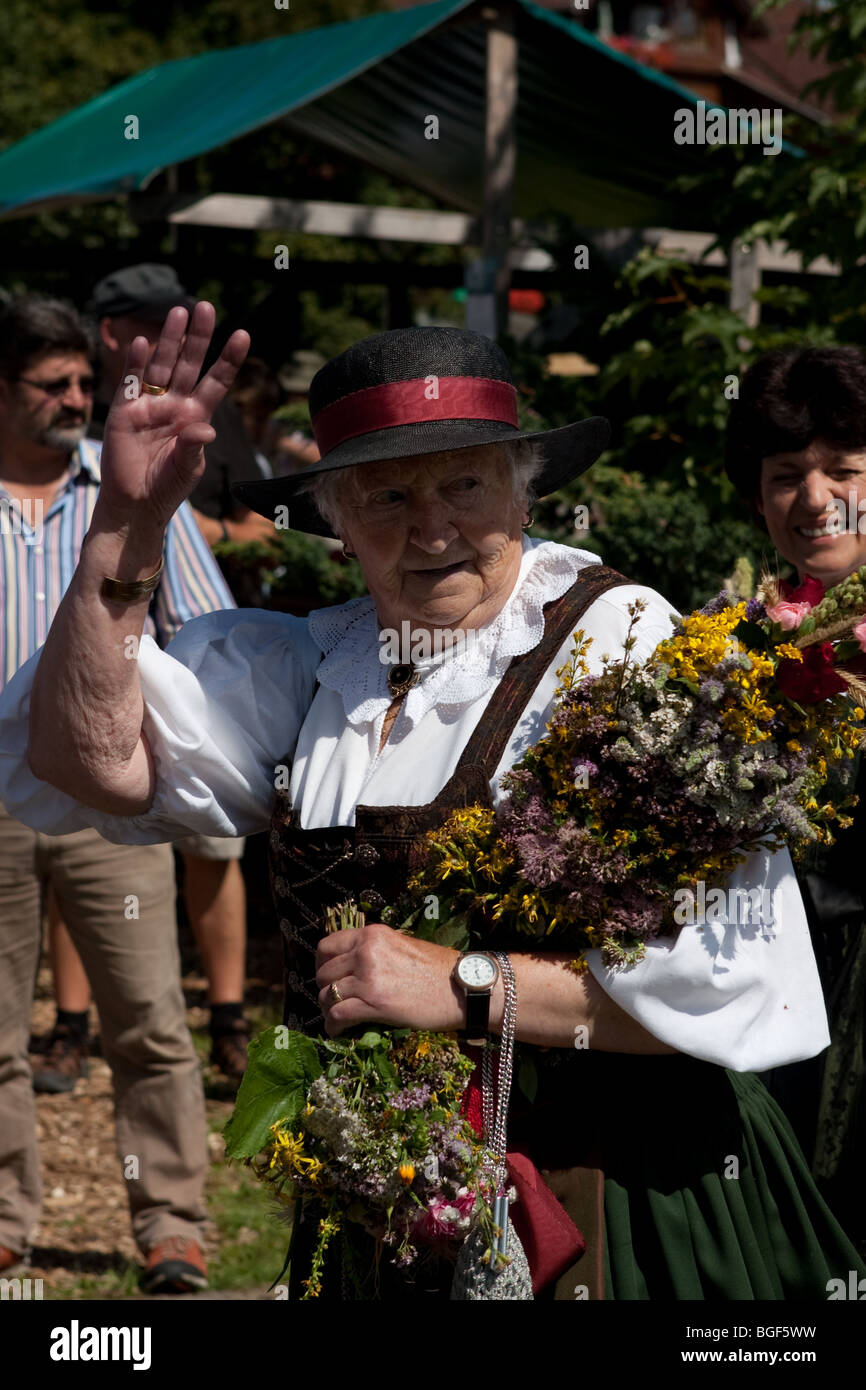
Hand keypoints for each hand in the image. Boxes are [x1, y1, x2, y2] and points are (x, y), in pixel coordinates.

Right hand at [96, 302, 249, 531]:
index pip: (217, 381)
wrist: (135, 504)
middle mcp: (175, 405)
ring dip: (170, 340)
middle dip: (198, 337)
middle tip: (206, 307)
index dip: (229, 359)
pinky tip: (141, 342)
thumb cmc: (166, 488)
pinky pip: (131, 382)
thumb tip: (205, 428)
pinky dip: (135, 363)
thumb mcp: (187, 468)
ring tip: (179, 313)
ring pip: (162, 365)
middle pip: (190, 364)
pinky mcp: (125, 411)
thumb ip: (195, 446)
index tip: (243, 335)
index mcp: (197, 417)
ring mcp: (150, 405)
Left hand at [316, 923, 463, 1036]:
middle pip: (323, 972)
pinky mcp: (374, 1003)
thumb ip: (375, 951)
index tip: (327, 976)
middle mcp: (366, 951)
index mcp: (372, 934)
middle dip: (324, 988)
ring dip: (328, 1009)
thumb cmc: (439, 968)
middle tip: (333, 1000)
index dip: (322, 964)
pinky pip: (337, 1015)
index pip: (327, 946)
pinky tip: (338, 1032)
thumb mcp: (402, 946)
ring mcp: (368, 977)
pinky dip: (333, 1026)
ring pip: (326, 994)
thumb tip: (353, 967)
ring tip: (336, 1018)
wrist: (464, 987)